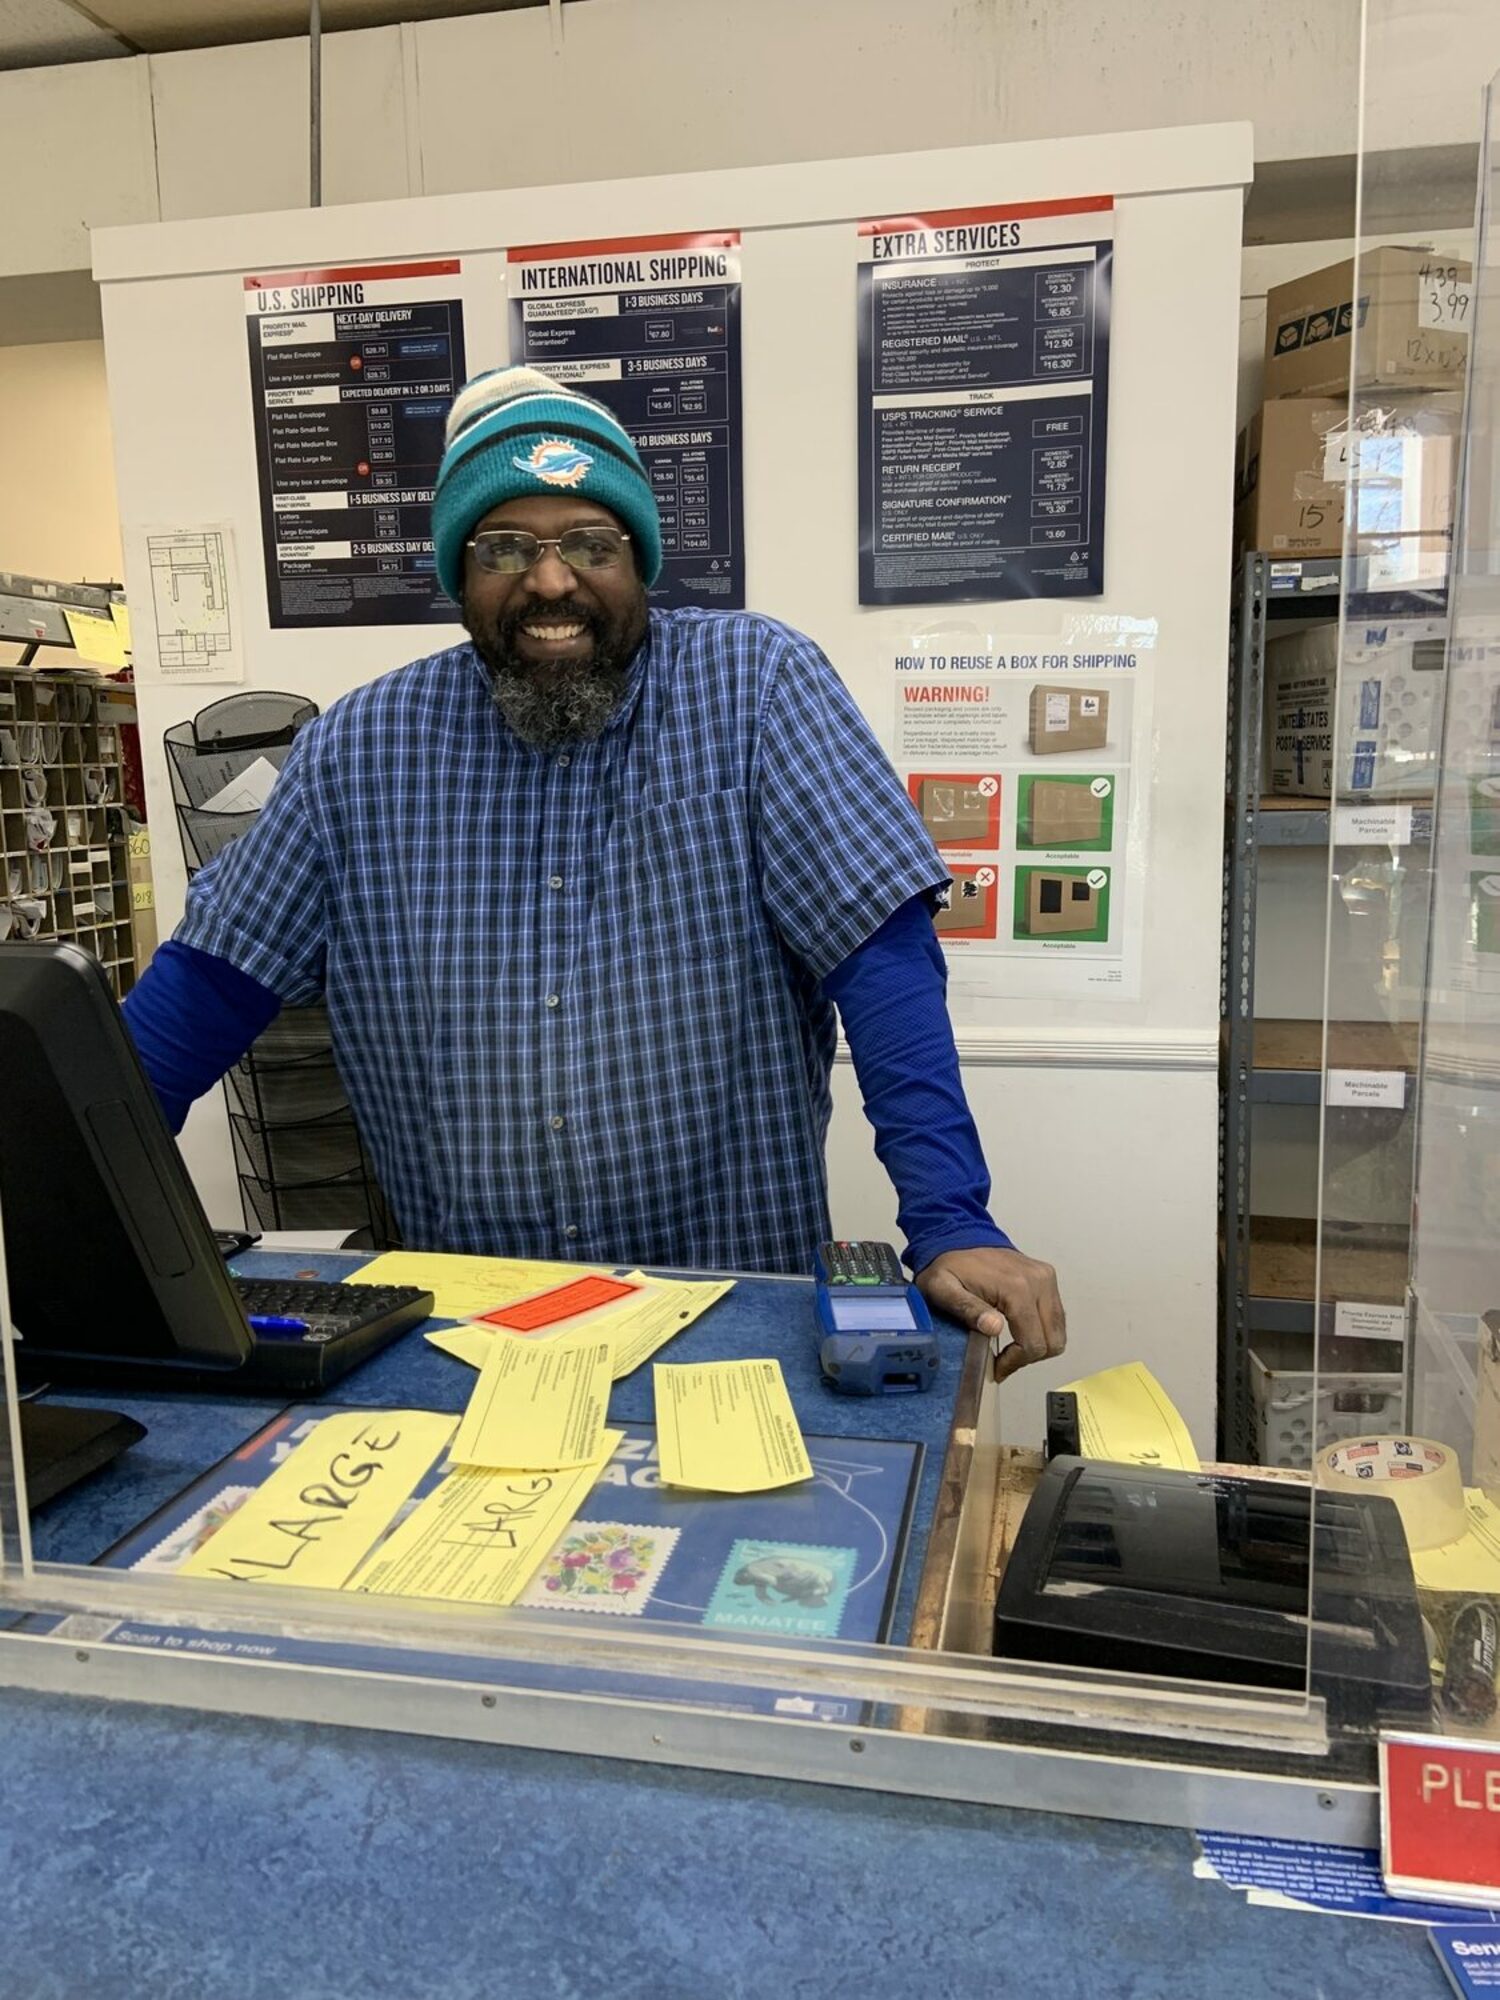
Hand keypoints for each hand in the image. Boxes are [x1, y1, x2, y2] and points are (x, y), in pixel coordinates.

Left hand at [915, 1246, 1065, 1381]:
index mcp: (1016, 1287)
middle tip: (1004, 1360)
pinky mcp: (1046, 1277)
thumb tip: (994, 1328)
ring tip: (1011, 1348)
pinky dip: (1042, 1330)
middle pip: (1052, 1340)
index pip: (1033, 1343)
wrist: (956, 1236)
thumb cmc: (948, 1266)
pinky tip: (1019, 1332)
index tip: (997, 1367)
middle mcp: (1038, 1281)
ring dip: (1038, 1345)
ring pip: (1058, 1330)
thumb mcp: (943, 1290)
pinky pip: (1056, 1316)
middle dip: (1029, 1357)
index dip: (1015, 1362)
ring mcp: (1045, 1278)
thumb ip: (967, 1309)